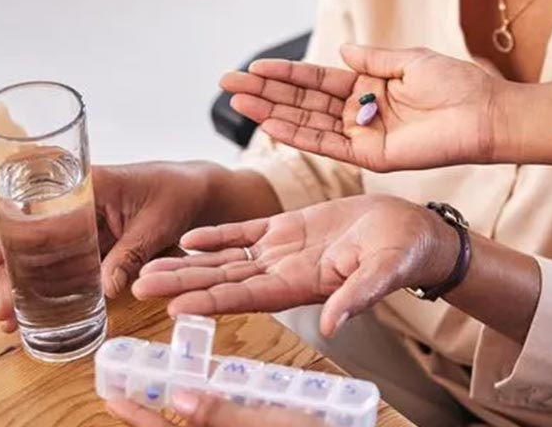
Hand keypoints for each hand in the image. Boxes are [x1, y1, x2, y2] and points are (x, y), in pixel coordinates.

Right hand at [0, 162, 216, 332]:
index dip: (13, 235)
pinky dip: (50, 287)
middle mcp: (80, 203)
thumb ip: (131, 253)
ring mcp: (85, 225)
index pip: (40, 208)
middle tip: (1, 305)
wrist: (200, 193)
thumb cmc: (178, 193)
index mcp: (91, 184)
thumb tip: (104, 289)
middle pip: (35, 238)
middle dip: (12, 272)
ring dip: (24, 285)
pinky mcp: (95, 243)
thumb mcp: (156, 223)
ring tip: (7, 317)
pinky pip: (67, 265)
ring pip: (46, 256)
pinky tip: (32, 311)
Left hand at [108, 389, 320, 426]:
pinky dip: (211, 413)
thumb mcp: (277, 426)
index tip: (112, 398)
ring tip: (160, 390)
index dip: (139, 418)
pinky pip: (225, 425)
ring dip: (179, 413)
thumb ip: (226, 416)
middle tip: (126, 391)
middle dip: (152, 416)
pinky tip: (209, 398)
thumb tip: (181, 399)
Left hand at [133, 195, 458, 337]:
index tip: (173, 307)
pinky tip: (187, 238)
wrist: (413, 230)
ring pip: (225, 260)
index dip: (209, 300)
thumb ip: (355, 297)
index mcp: (301, 286)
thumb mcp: (382, 273)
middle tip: (138, 286)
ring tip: (148, 267)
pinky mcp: (290, 228)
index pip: (245, 297)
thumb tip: (334, 324)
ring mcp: (283, 251)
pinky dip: (216, 236)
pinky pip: (245, 234)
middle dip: (182, 284)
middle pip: (223, 281)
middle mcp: (283, 273)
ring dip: (188, 263)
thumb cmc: (402, 253)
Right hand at [221, 44, 501, 171]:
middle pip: (302, 101)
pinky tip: (270, 123)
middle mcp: (360, 113)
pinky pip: (327, 144)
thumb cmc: (457, 85)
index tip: (253, 67)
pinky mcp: (370, 157)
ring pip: (307, 123)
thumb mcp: (410, 61)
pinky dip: (298, 134)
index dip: (285, 74)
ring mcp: (362, 136)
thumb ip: (373, 59)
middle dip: (265, 93)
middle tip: (227, 84)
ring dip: (271, 112)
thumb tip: (341, 51)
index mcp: (369, 87)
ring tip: (238, 102)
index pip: (316, 80)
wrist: (485, 114)